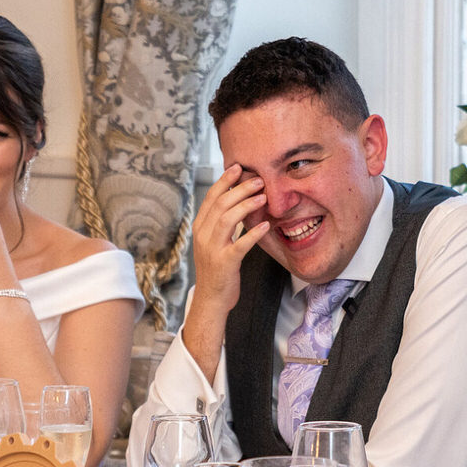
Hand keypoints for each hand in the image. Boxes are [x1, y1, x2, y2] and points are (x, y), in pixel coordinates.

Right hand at [187, 165, 269, 320]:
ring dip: (246, 205)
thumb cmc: (217, 268)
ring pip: (227, 219)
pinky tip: (266, 225)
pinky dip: (253, 233)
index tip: (238, 167)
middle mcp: (203, 235)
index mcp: (200, 227)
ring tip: (264, 196)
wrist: (211, 299)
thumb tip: (237, 199)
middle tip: (259, 179)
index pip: (210, 197)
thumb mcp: (214, 241)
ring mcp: (212, 249)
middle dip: (240, 188)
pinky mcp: (225, 263)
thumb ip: (222, 222)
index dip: (224, 181)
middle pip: (220, 204)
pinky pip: (240, 244)